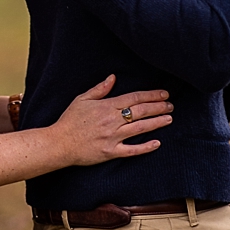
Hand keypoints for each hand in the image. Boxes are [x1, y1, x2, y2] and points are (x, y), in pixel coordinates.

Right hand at [50, 75, 172, 165]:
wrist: (58, 144)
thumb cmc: (69, 121)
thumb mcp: (82, 100)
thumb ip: (100, 89)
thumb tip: (113, 77)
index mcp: (106, 106)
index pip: (134, 98)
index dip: (151, 95)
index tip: (164, 94)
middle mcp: (112, 121)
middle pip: (141, 111)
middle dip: (158, 107)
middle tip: (171, 105)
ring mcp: (112, 137)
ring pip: (140, 128)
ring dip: (157, 123)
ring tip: (169, 118)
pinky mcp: (110, 152)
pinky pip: (131, 150)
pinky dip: (145, 147)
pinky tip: (157, 143)